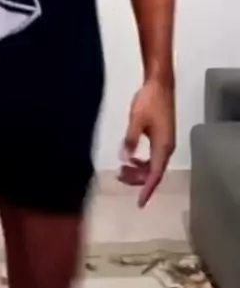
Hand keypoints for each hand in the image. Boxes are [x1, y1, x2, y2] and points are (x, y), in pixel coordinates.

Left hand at [119, 79, 174, 207]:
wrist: (160, 84)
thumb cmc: (148, 101)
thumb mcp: (136, 120)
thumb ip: (130, 140)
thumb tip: (125, 159)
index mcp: (163, 147)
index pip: (155, 175)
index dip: (147, 189)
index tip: (139, 203)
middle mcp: (167, 147)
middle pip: (154, 172)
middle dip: (138, 179)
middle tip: (119, 178)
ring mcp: (166, 141)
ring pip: (154, 164)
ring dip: (139, 170)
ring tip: (122, 169)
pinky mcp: (163, 135)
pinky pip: (154, 156)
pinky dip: (142, 161)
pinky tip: (131, 157)